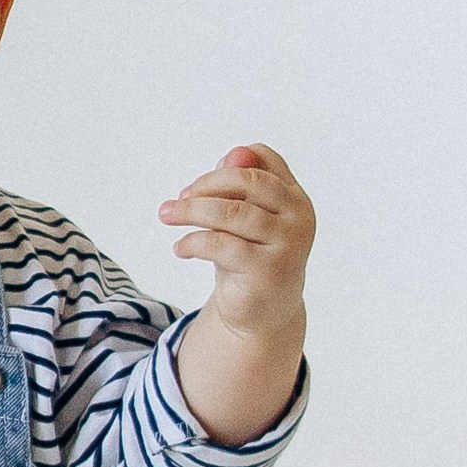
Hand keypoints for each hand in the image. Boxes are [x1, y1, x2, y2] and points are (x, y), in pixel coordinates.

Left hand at [159, 144, 314, 445]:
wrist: (261, 313)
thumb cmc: (249, 257)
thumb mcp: (244, 219)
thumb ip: (239, 187)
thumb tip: (232, 154)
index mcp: (295, 198)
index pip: (265, 161)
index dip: (228, 165)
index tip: (196, 186)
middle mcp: (299, 218)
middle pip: (249, 182)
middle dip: (206, 185)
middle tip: (176, 200)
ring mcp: (287, 245)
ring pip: (234, 213)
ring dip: (192, 210)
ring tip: (167, 215)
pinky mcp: (267, 271)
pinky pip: (222, 245)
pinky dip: (194, 242)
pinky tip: (180, 247)